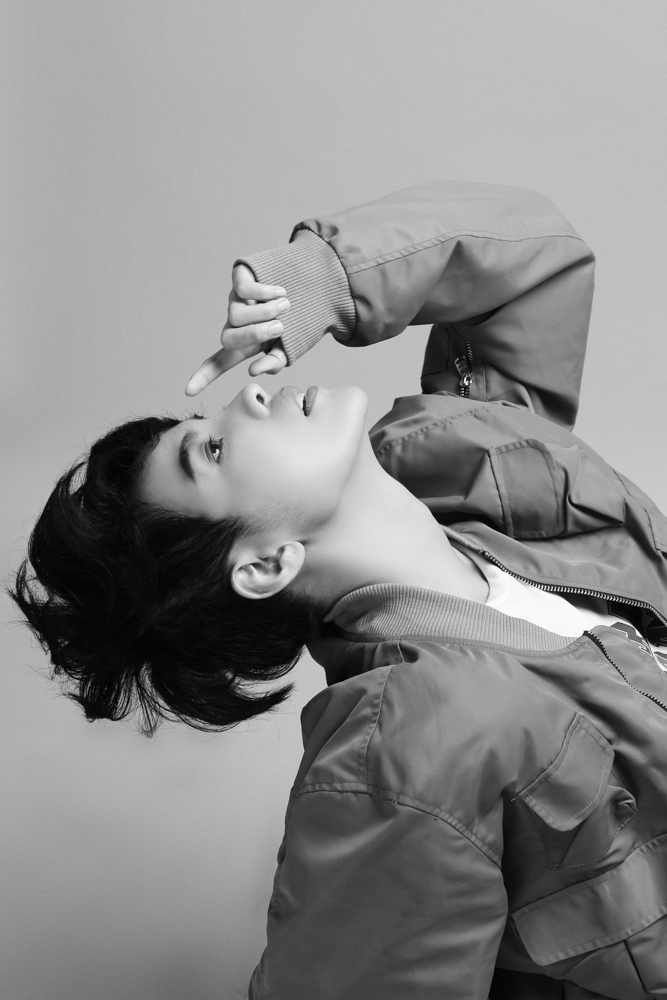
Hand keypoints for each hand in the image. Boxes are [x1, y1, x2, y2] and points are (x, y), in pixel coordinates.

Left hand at [185, 265, 288, 395]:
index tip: (188, 392)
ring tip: (286, 307)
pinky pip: (243, 290)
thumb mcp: (289, 347)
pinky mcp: (240, 277)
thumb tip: (253, 370)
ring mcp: (235, 300)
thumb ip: (275, 362)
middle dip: (254, 335)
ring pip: (236, 315)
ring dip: (265, 313)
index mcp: (245, 344)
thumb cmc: (300, 320)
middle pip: (228, 339)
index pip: (219, 363)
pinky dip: (265, 293)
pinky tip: (281, 292)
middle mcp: (235, 323)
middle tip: (280, 328)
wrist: (313, 285)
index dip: (204, 377)